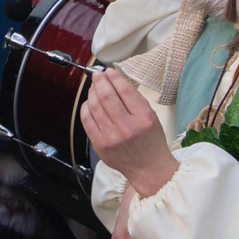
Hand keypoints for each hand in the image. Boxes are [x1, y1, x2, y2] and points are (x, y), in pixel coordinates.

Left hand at [81, 69, 178, 196]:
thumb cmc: (151, 141)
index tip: (109, 71)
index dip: (114, 77)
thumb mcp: (152, 117)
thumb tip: (115, 81)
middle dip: (99, 81)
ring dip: (92, 92)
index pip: (125, 90)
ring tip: (94, 86)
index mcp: (144, 118)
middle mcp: (126, 127)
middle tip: (97, 74)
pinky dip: (86, 107)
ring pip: (94, 106)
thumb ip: (134, 101)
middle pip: (106, 96)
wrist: (148, 168)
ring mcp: (111, 136)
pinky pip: (86, 120)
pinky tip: (89, 102)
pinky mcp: (99, 144)